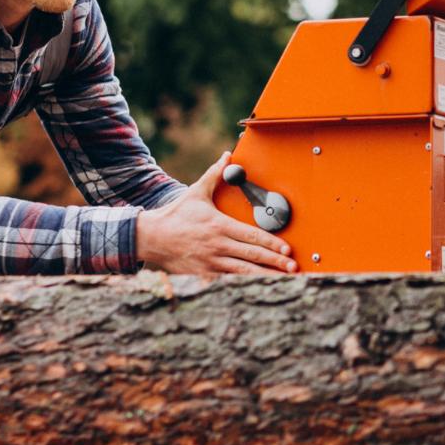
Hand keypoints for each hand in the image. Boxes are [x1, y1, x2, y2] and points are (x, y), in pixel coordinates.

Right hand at [136, 152, 297, 274]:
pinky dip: (243, 285)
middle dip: (275, 262)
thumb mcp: (196, 193)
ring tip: (284, 280)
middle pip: (253, 256)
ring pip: (244, 272)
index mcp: (220, 226)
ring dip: (265, 276)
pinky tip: (258, 289)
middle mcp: (218, 245)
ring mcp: (211, 262)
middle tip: (293, 267)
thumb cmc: (176, 215)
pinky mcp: (204, 274)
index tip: (287, 249)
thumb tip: (228, 156)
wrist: (151, 237)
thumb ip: (215, 175)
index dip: (272, 244)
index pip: (252, 236)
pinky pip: (228, 282)